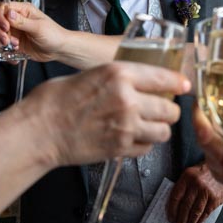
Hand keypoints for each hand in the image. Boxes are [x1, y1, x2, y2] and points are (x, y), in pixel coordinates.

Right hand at [0, 2, 68, 60]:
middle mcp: (16, 18)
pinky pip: (2, 42)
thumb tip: (8, 13)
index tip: (4, 27)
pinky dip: (4, 47)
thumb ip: (22, 21)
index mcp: (23, 10)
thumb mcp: (38, 27)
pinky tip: (15, 48)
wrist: (58, 50)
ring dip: (1, 39)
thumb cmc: (54, 35)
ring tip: (14, 44)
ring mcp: (14, 30)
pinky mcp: (13, 41)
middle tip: (6, 39)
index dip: (0, 17)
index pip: (3, 8)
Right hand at [27, 62, 189, 167]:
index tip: (184, 85)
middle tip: (160, 110)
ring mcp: (126, 126)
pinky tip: (131, 138)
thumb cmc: (56, 100)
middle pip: (170, 109)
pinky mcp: (121, 148)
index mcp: (120, 74)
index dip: (178, 82)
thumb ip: (118, 78)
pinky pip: (147, 148)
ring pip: (163, 132)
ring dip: (158, 129)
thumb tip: (140, 82)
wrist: (39, 130)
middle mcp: (128, 100)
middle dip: (168, 110)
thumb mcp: (90, 74)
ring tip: (146, 126)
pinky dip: (143, 144)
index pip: (164, 77)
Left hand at [166, 163, 222, 222]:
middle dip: (180, 220)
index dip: (171, 209)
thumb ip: (185, 186)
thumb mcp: (193, 173)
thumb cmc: (208, 171)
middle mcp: (196, 184)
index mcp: (187, 176)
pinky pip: (205, 213)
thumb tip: (176, 207)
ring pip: (195, 212)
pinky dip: (200, 221)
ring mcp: (206, 192)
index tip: (170, 218)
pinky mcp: (215, 198)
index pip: (175, 196)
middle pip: (185, 206)